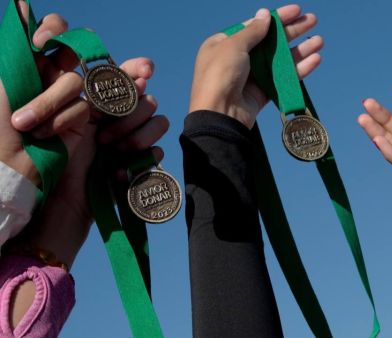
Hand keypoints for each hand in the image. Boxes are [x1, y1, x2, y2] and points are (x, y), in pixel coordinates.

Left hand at [0, 3, 88, 183]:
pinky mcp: (81, 118)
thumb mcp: (3, 78)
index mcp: (29, 61)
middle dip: (62, 49)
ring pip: (73, 82)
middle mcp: (50, 75)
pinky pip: (81, 108)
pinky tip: (45, 135)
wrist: (8, 164)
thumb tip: (22, 3)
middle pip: (73, 47)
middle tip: (48, 52)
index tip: (38, 41)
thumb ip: (15, 44)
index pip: (50, 32)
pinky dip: (61, 121)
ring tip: (25, 123)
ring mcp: (67, 96)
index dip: (53, 29)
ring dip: (48, 102)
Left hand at [26, 57, 167, 267]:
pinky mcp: (133, 168)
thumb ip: (59, 83)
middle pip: (144, 97)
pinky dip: (141, 164)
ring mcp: (123, 144)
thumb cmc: (35, 167)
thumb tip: (77, 48)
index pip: (121, 77)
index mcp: (88, 104)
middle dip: (130, 111)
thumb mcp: (42, 117)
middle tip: (105, 132)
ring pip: (158, 122)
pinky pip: (157, 155)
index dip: (135, 71)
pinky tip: (117, 176)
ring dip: (139, 135)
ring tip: (112, 152)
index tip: (143, 71)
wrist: (47, 215)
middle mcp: (109, 120)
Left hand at [189, 4, 322, 127]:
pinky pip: (284, 78)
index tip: (296, 10)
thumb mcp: (233, 46)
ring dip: (300, 50)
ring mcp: (252, 76)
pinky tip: (314, 60)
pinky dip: (299, 69)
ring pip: (281, 60)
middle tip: (313, 21)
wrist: (220, 113)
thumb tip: (265, 14)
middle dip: (293, 31)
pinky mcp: (263, 92)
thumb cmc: (220, 76)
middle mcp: (239, 58)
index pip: (255, 26)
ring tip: (319, 41)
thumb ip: (253, 31)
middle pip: (271, 41)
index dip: (277, 18)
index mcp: (225, 44)